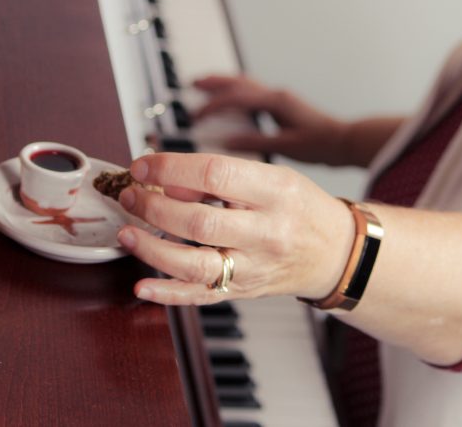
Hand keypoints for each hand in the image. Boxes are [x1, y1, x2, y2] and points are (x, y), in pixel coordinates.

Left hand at [116, 152, 354, 305]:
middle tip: (131, 195)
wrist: (334, 252)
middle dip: (154, 207)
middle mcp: (267, 232)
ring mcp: (255, 267)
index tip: (143, 165)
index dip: (171, 168)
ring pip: (195, 264)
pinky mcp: (243, 291)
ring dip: (152, 248)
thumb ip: (223, 177)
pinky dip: (166, 294)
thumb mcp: (273, 177)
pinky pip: (200, 297)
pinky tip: (141, 285)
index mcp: (277, 191)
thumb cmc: (300, 207)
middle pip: (200, 221)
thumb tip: (167, 181)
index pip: (216, 174)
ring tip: (127, 232)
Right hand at [193, 75, 349, 163]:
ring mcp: (278, 98)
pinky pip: (252, 94)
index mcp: (276, 102)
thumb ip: (256, 142)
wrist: (344, 141)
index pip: (237, 98)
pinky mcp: (281, 105)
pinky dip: (235, 94)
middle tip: (193, 83)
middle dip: (214, 83)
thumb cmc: (321, 144)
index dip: (213, 106)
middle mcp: (276, 95)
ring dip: (223, 85)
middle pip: (238, 83)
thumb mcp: (286, 146)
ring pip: (245, 85)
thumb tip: (226, 141)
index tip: (195, 115)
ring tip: (203, 86)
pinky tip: (228, 102)